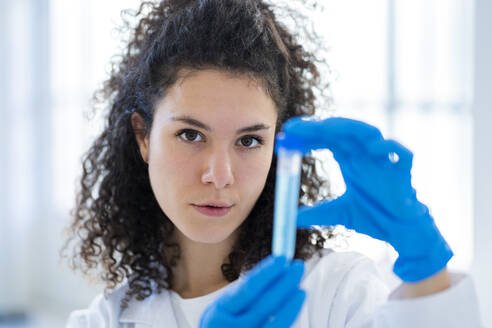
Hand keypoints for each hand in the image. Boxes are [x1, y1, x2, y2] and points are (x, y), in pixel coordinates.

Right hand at [199, 256, 305, 327]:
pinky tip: (294, 304)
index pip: (248, 289)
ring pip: (275, 323)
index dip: (267, 273)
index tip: (282, 258)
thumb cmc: (223, 323)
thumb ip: (247, 291)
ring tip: (300, 287)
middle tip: (298, 266)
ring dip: (290, 303)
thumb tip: (278, 267)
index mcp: (218, 313)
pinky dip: (287, 317)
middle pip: (265, 306)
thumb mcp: (225, 307)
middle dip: (284, 284)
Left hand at [282, 116, 452, 282]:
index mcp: (350, 159)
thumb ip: (317, 213)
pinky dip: (390, 148)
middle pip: (343, 130)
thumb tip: (292, 218)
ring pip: (369, 134)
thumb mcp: (339, 213)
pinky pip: (402, 154)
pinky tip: (374, 149)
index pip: (327, 137)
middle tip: (297, 128)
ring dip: (349, 128)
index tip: (286, 132)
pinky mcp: (403, 172)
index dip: (308, 133)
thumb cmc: (373, 216)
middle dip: (320, 126)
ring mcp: (384, 161)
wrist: (400, 231)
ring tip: (327, 129)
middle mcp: (365, 155)